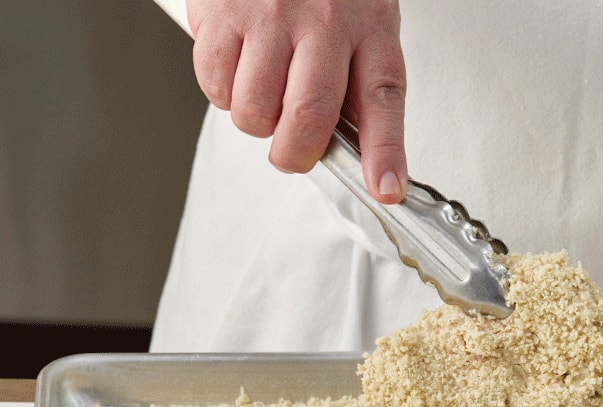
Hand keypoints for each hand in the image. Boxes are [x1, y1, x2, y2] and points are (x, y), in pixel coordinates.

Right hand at [187, 0, 406, 202]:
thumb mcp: (362, 27)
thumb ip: (359, 89)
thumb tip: (360, 159)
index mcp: (370, 28)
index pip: (382, 100)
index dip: (384, 154)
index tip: (385, 190)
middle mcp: (324, 19)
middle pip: (310, 116)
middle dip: (295, 155)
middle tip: (291, 153)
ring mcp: (270, 14)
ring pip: (255, 111)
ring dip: (255, 123)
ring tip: (264, 94)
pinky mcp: (222, 12)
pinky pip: (215, 86)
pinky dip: (223, 94)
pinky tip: (239, 69)